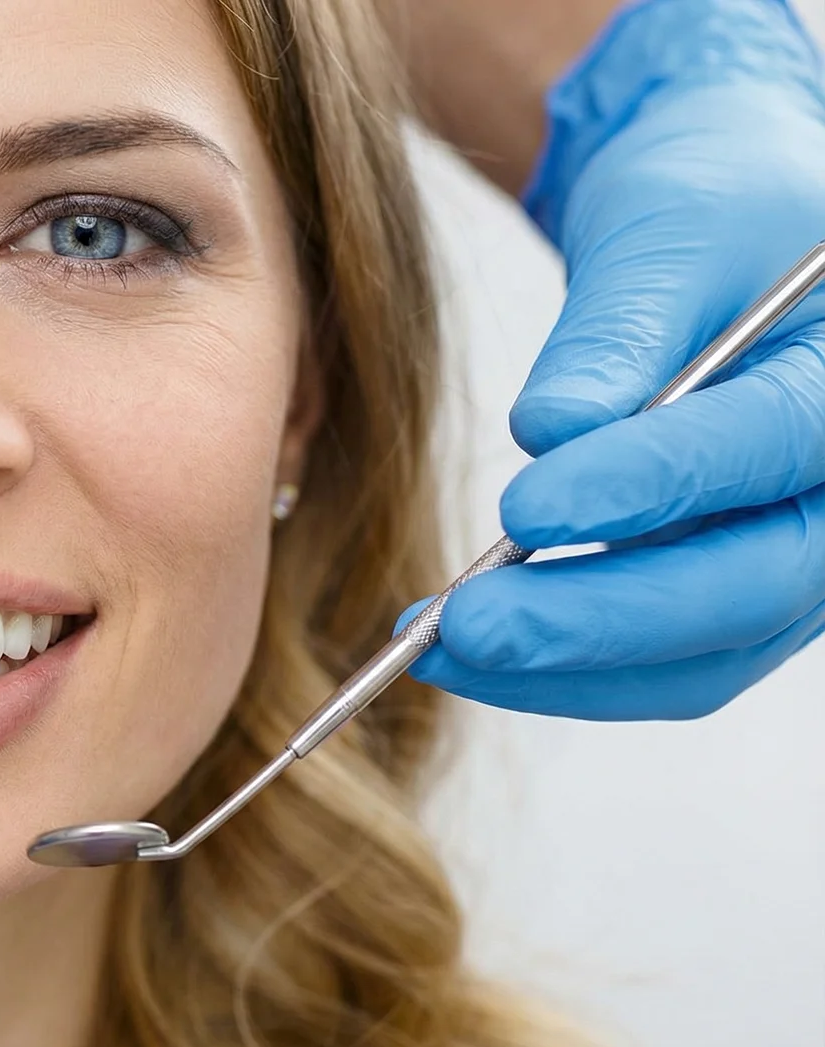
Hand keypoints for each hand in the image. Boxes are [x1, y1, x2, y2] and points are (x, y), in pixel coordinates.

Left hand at [411, 0, 824, 719]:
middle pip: (744, 588)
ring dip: (564, 666)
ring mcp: (803, 555)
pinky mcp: (742, 589)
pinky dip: (566, 667)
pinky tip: (467, 648)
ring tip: (437, 645)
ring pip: (703, 656)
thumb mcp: (671, 227)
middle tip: (466, 624)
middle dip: (594, 619)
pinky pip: (667, 661)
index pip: (767, 448)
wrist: (727, 227)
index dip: (646, 488)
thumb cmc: (713, 202)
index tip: (523, 508)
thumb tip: (550, 432)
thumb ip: (620, 330)